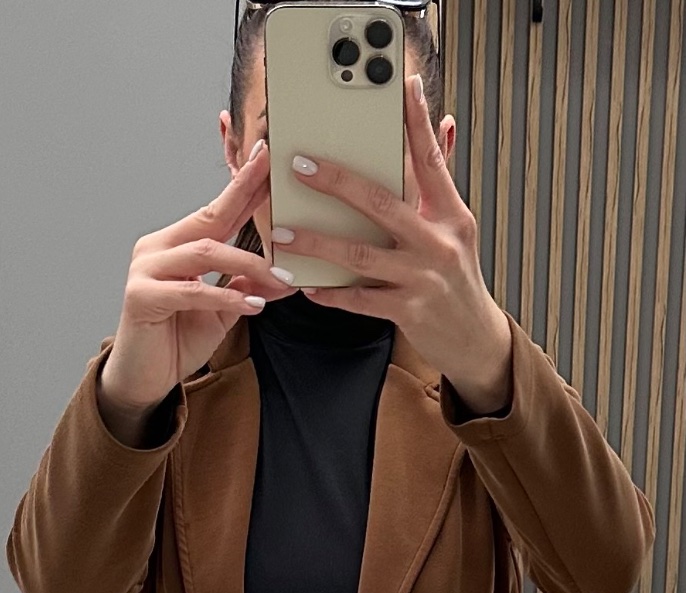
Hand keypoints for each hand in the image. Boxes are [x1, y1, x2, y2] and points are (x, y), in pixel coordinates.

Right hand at [102, 141, 297, 410]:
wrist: (145, 379)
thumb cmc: (178, 340)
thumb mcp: (223, 309)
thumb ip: (246, 285)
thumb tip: (284, 272)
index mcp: (176, 244)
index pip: (215, 211)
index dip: (242, 187)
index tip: (267, 160)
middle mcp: (157, 248)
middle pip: (209, 218)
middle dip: (244, 195)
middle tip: (275, 178)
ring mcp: (145, 269)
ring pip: (204, 252)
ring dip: (248, 263)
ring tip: (280, 277)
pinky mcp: (140, 296)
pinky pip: (191, 290)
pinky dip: (225, 295)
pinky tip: (252, 303)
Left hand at [275, 74, 512, 413]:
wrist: (474, 338)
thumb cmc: (458, 280)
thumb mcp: (456, 229)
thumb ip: (440, 182)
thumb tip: (446, 126)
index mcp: (450, 215)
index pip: (431, 161)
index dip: (417, 123)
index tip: (403, 89)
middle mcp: (437, 242)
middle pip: (380, 203)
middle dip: (337, 182)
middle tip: (301, 166)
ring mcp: (422, 277)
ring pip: (358, 254)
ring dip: (316, 242)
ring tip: (282, 232)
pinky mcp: (407, 311)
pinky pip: (359, 299)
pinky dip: (331, 293)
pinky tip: (308, 285)